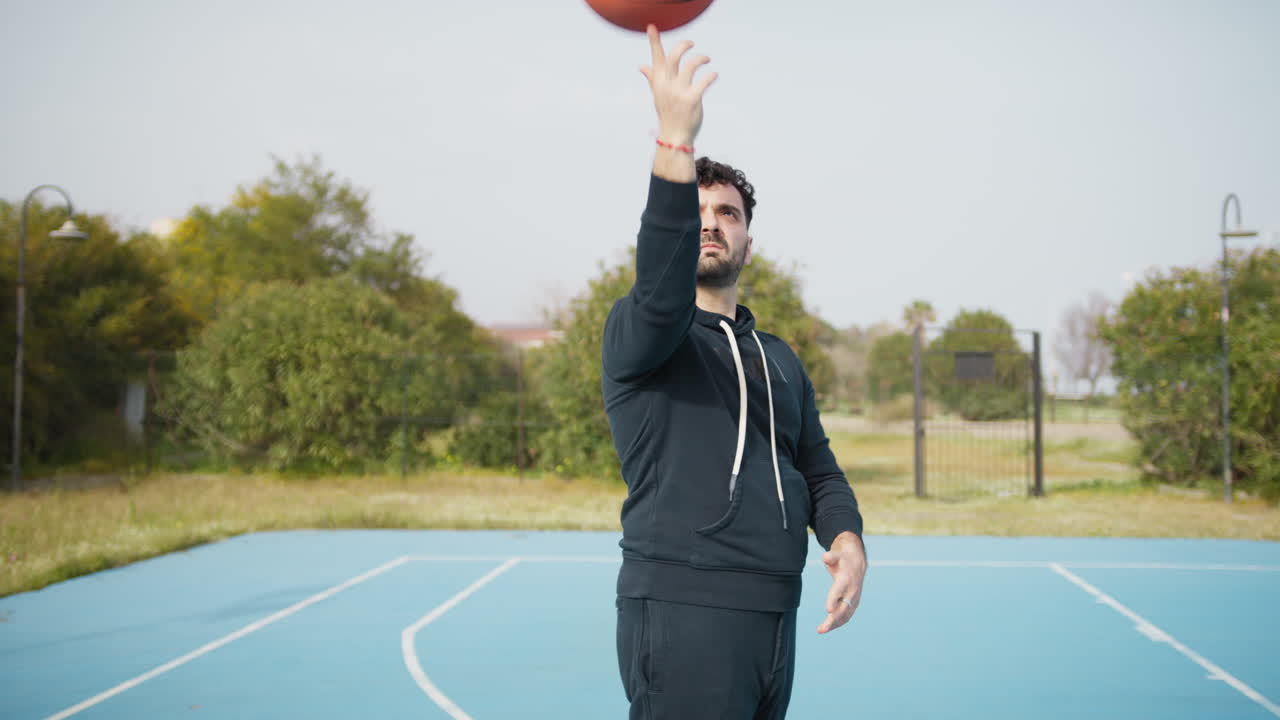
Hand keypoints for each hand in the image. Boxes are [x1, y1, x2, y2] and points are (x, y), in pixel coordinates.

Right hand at [639, 24, 716, 146]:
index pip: (656, 58)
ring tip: (707, 59)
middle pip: (674, 57)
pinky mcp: (692, 100)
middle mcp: (667, 86)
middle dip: (684, 46)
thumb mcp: (658, 95)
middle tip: (691, 44)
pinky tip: (714, 75)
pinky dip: (711, 75)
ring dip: (701, 58)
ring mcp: (679, 93)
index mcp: (659, 83)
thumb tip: (642, 66)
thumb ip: (652, 78)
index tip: (651, 27)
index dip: (654, 42)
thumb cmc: (668, 115)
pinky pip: (704, 81)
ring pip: (691, 65)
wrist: (675, 138)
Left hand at [817, 532, 865, 633]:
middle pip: (842, 608)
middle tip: (821, 629)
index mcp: (846, 579)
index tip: (827, 610)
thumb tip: (825, 557)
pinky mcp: (854, 603)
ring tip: (821, 630)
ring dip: (834, 624)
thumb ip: (830, 557)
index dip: (833, 600)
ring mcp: (854, 599)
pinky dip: (838, 623)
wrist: (857, 563)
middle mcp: (851, 591)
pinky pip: (847, 616)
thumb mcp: (836, 555)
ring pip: (845, 615)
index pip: (839, 591)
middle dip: (832, 620)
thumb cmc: (842, 560)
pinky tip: (829, 627)